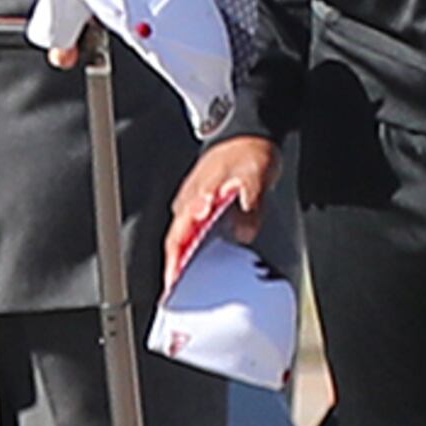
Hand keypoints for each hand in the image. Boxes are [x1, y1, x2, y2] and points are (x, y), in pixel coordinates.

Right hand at [162, 129, 277, 284]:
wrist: (247, 133)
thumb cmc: (246, 152)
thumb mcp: (253, 177)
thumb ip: (249, 205)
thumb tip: (244, 231)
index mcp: (198, 197)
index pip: (178, 237)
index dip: (174, 262)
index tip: (172, 283)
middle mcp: (191, 201)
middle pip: (175, 241)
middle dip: (173, 267)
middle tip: (174, 293)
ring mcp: (195, 201)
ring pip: (182, 235)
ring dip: (182, 258)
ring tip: (185, 282)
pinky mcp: (202, 202)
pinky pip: (192, 229)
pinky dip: (192, 246)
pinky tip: (200, 257)